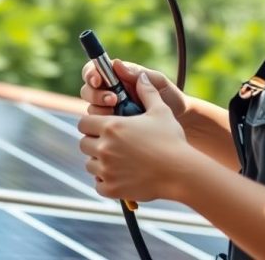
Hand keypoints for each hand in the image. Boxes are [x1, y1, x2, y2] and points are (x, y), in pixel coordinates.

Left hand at [78, 72, 192, 201]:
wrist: (181, 172)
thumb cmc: (171, 140)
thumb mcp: (161, 111)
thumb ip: (147, 92)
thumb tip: (142, 76)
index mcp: (111, 127)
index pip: (84, 123)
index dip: (91, 124)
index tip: (101, 127)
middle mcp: (104, 147)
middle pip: (84, 144)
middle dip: (94, 142)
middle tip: (110, 144)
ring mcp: (106, 170)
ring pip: (90, 164)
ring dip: (99, 162)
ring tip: (116, 160)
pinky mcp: (111, 188)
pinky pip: (98, 184)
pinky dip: (105, 181)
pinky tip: (118, 176)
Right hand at [80, 58, 188, 120]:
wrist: (181, 121)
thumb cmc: (170, 97)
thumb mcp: (158, 83)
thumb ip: (138, 74)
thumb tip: (117, 63)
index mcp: (119, 77)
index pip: (94, 71)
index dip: (91, 74)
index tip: (98, 80)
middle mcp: (111, 92)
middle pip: (88, 90)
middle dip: (96, 95)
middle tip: (112, 100)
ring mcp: (111, 111)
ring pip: (91, 109)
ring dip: (100, 111)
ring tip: (118, 114)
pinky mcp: (113, 127)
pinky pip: (99, 127)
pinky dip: (105, 126)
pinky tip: (120, 126)